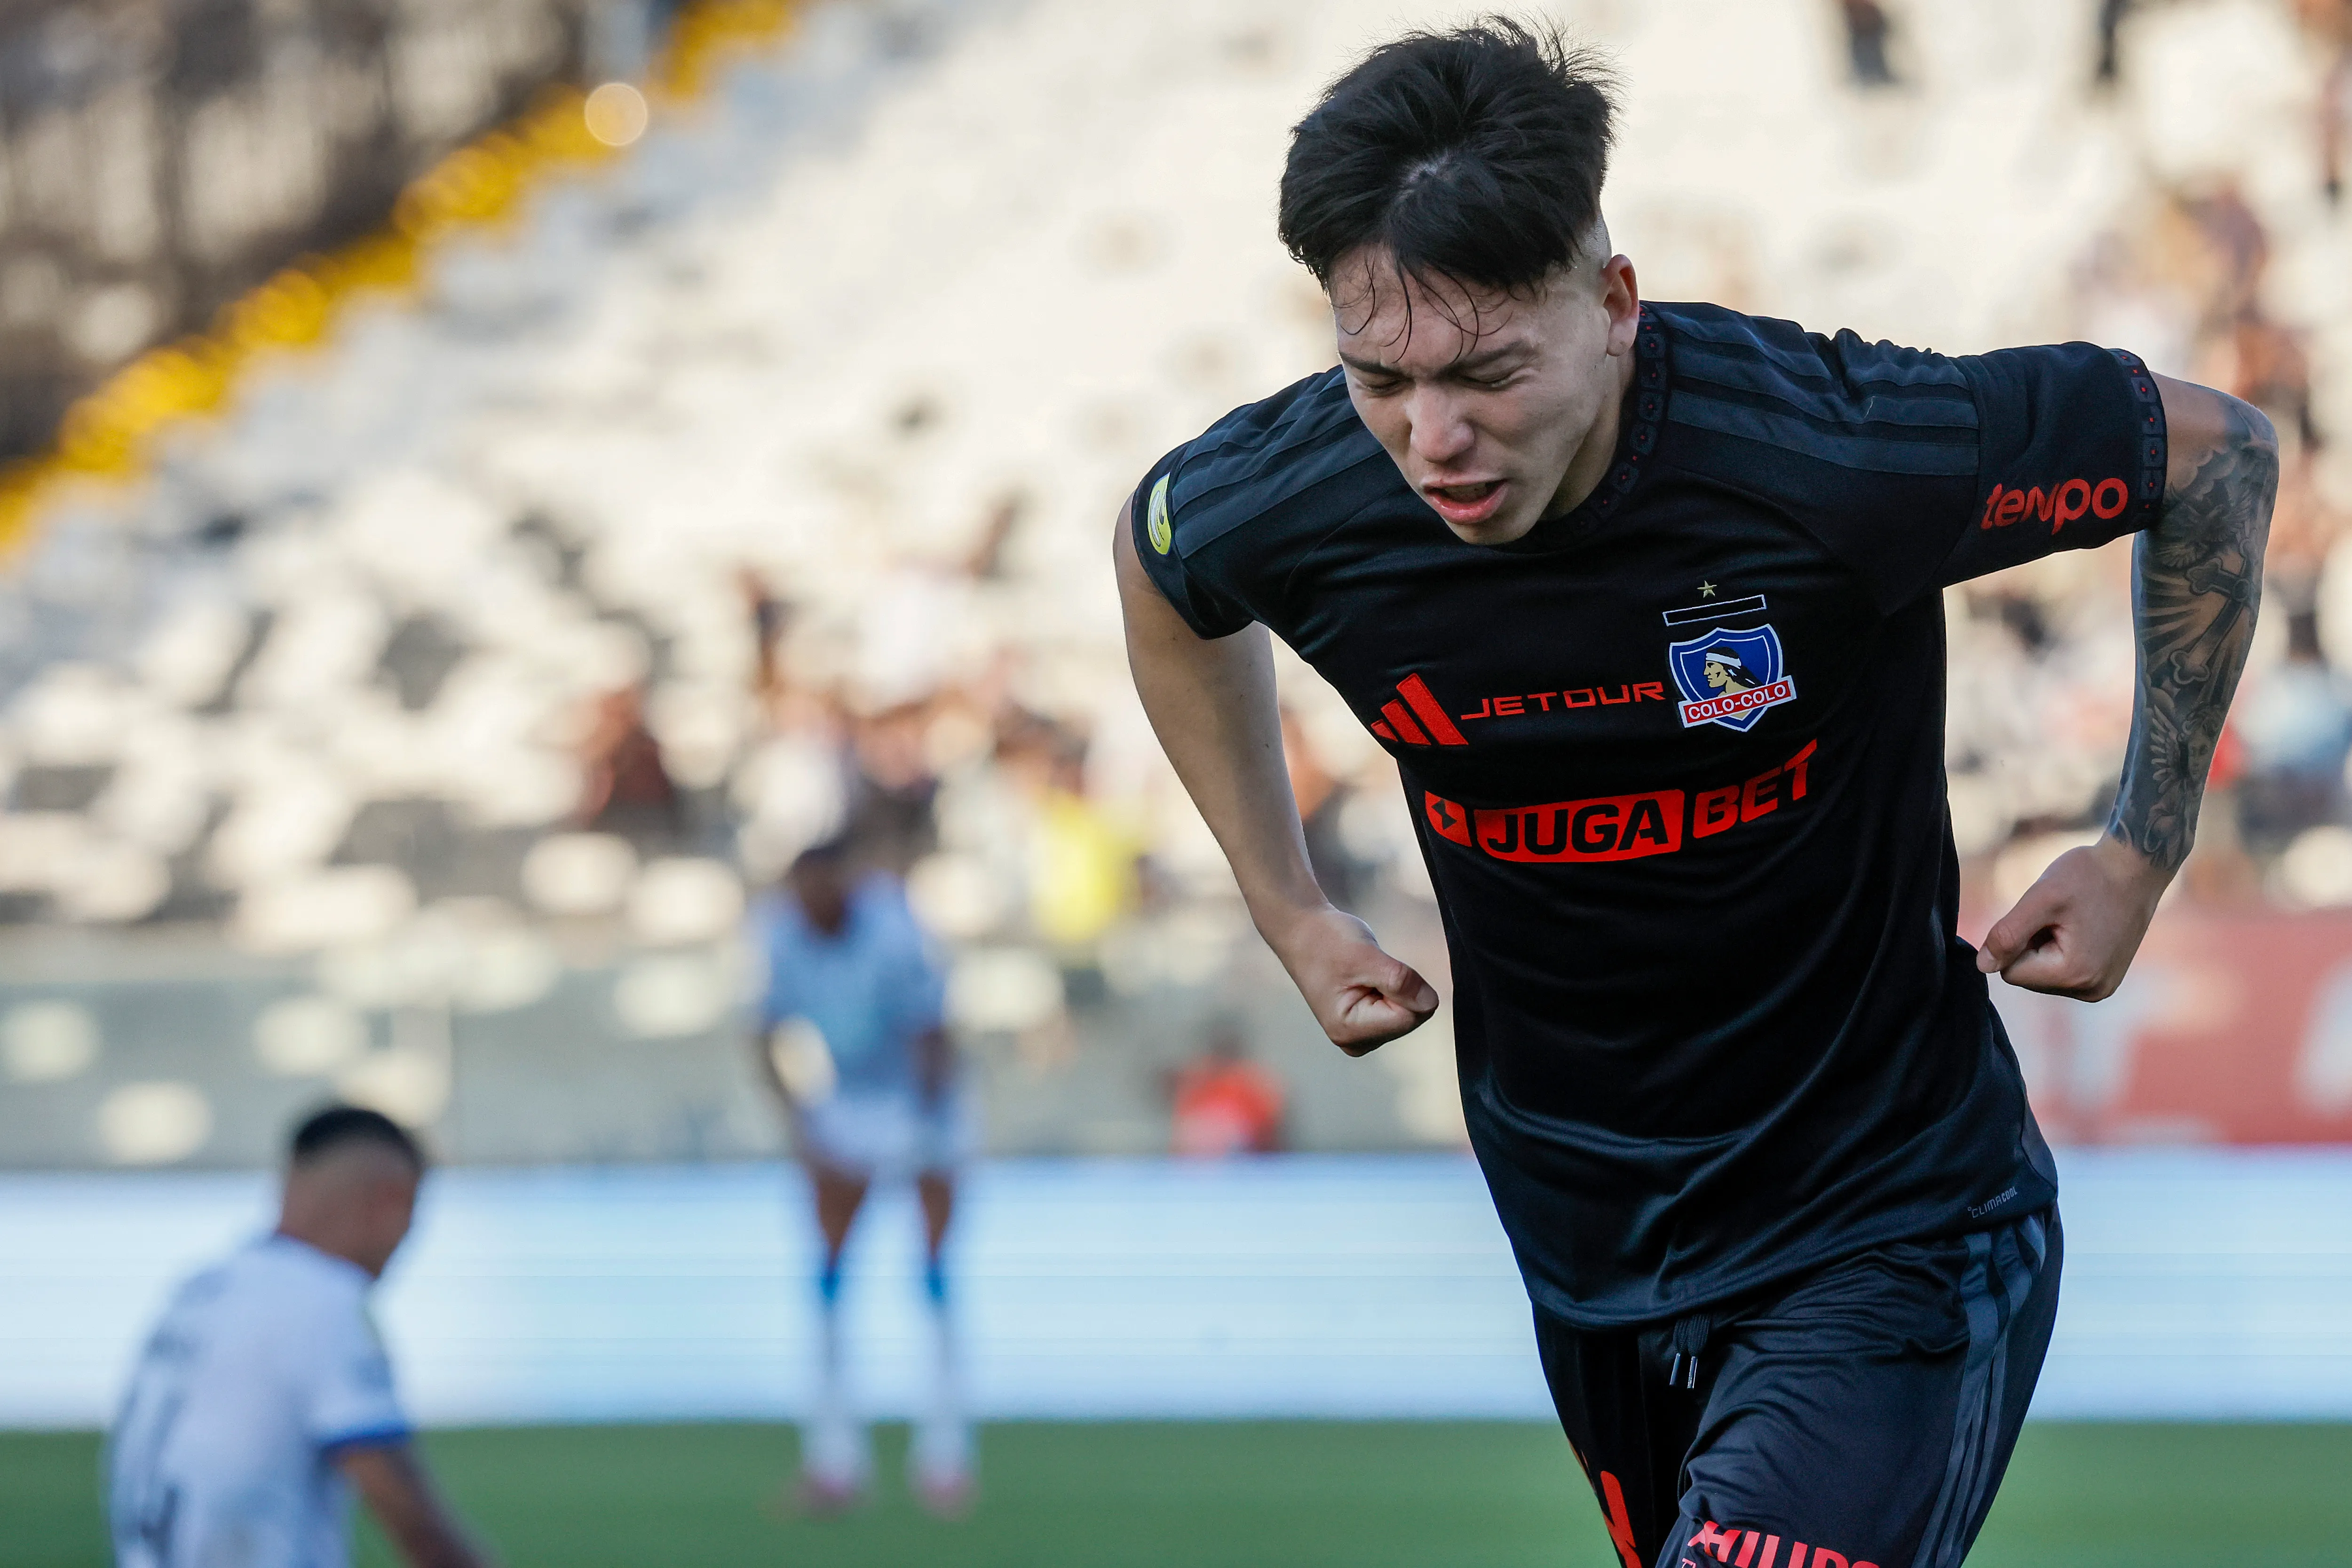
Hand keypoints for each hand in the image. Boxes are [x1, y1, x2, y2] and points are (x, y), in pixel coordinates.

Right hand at [1260, 903, 1438, 1054]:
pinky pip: (1397, 1010)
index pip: (1409, 1017)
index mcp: (1350, 1031)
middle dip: (1400, 989)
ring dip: (1394, 988)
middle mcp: (1355, 1042)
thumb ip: (1400, 981)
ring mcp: (1359, 1036)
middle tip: (1368, 969)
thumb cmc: (1327, 941)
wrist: (1303, 932)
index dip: (1405, 987)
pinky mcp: (1363, 1026)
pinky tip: (1366, 980)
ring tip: (1363, 973)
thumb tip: (1431, 1003)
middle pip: (1409, 1019)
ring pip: (1406, 1014)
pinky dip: (1390, 990)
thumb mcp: (1365, 957)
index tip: (1376, 968)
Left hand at [1975, 835, 2169, 1000]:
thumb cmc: (2088, 876)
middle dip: (2032, 944)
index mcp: (2074, 975)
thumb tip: (1982, 967)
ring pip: (2042, 974)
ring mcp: (2101, 988)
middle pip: (2027, 976)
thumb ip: (2007, 934)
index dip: (2016, 940)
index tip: (2044, 916)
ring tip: (2072, 920)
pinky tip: (2082, 927)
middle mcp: (2091, 991)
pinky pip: (2062, 971)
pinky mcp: (2105, 979)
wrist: (2135, 867)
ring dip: (2046, 946)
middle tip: (2059, 916)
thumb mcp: (2040, 899)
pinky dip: (2062, 949)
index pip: (2010, 972)